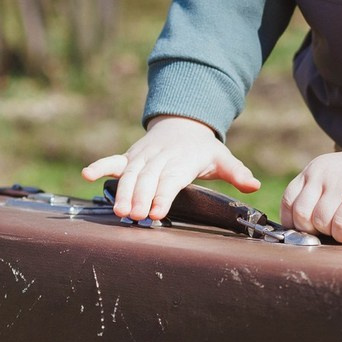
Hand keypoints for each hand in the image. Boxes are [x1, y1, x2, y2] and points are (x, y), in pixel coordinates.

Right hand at [82, 116, 259, 222]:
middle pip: (148, 179)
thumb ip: (237, 173)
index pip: (172, 179)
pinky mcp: (130, 157)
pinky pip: (113, 161)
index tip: (156, 212)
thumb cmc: (202, 149)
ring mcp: (143, 156)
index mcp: (183, 160)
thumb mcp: (222, 158)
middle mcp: (161, 157)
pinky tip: (86, 175)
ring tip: (119, 212)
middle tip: (135, 217)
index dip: (163, 195)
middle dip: (140, 198)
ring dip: (123, 192)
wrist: (183, 124)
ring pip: (131, 174)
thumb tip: (255, 185)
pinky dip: (99, 166)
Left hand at [281, 134, 341, 243]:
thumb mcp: (332, 175)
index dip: (293, 222)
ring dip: (329, 233)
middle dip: (311, 230)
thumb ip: (315, 194)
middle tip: (327, 231)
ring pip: (320, 221)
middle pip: (301, 214)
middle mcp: (323, 175)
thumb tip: (300, 228)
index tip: (306, 231)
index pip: (288, 200)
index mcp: (313, 170)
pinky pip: (341, 223)